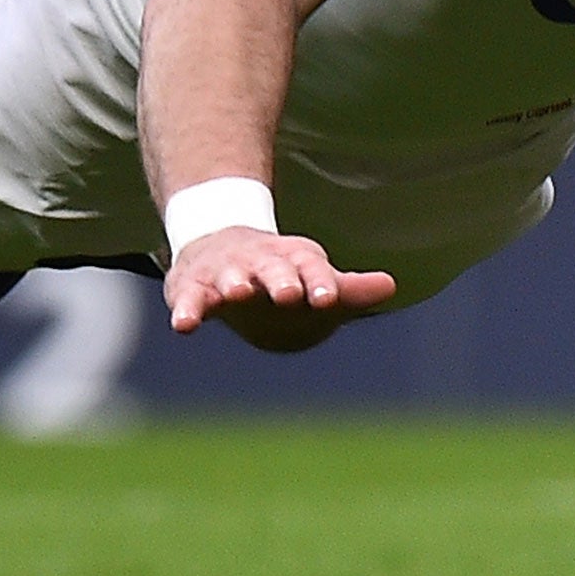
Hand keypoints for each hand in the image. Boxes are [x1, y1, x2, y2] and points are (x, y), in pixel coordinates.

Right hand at [164, 226, 396, 341]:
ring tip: (236, 292)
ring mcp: (226, 272)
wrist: (225, 249)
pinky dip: (186, 309)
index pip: (312, 270)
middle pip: (273, 269)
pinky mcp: (194, 286)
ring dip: (234, 284)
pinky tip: (184, 326)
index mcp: (294, 260)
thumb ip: (349, 290)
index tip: (329, 298)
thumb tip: (390, 286)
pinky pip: (189, 298)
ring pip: (230, 277)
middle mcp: (260, 262)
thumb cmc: (283, 271)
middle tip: (288, 293)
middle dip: (280, 280)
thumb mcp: (316, 278)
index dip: (320, 283)